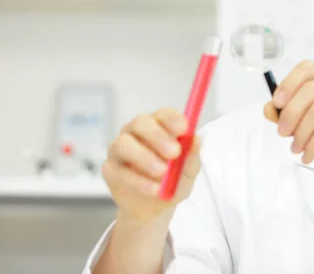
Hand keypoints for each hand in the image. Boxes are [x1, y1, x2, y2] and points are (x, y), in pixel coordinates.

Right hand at [101, 108, 200, 222]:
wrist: (155, 208)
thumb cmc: (173, 181)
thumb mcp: (188, 172)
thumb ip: (191, 157)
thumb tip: (195, 140)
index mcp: (159, 126)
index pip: (163, 114)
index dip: (172, 119)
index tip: (184, 130)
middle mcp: (136, 132)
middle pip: (140, 123)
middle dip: (157, 136)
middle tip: (174, 153)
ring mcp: (119, 148)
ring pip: (123, 144)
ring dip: (145, 158)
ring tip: (162, 173)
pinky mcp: (109, 169)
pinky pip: (119, 171)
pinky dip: (138, 181)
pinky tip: (154, 190)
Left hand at [263, 60, 313, 181]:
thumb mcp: (310, 125)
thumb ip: (288, 114)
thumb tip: (267, 108)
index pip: (308, 68)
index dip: (288, 83)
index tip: (276, 104)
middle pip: (310, 90)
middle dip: (290, 113)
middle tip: (282, 133)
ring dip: (300, 133)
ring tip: (295, 148)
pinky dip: (311, 146)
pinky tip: (307, 156)